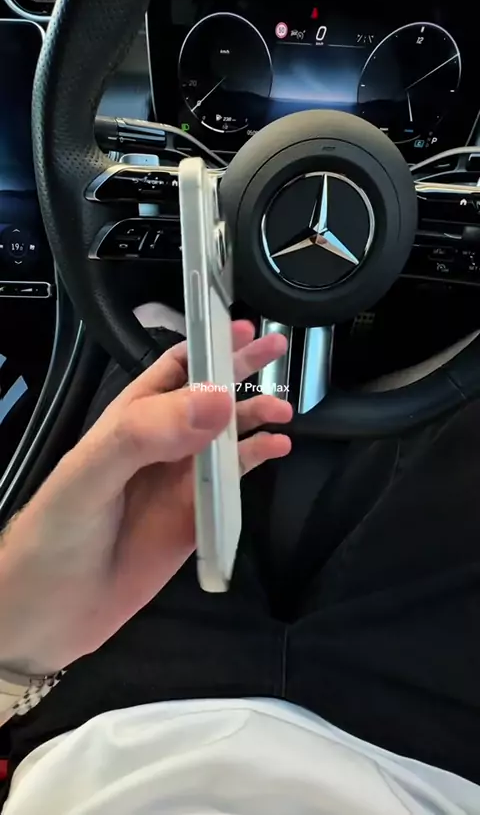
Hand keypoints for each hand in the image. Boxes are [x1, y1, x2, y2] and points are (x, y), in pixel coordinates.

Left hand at [0, 321, 291, 675]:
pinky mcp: (197, 518)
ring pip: (228, 436)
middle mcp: (161, 443)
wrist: (50, 615)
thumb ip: (147, 434)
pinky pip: (233, 482)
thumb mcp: (91, 473)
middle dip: (241, 369)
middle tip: (276, 348)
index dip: (208, 343)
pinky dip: (258, 461)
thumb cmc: (54, 534)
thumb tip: (215, 401)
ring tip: (283, 408)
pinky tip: (276, 450)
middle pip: (209, 395)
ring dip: (256, 416)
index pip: (174, 368)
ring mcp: (181, 481)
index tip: (242, 327)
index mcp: (131, 420)